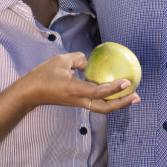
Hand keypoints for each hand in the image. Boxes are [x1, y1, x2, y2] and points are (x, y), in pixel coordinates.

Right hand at [18, 52, 140, 113]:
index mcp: (74, 89)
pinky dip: (107, 99)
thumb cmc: (43, 75)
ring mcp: (78, 103)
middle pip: (104, 108)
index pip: (98, 92)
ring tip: (131, 96)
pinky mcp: (76, 103)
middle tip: (137, 96)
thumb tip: (90, 61)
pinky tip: (114, 90)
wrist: (29, 93)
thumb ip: (78, 59)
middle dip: (122, 104)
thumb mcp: (61, 60)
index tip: (127, 82)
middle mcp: (78, 99)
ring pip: (101, 107)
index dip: (114, 88)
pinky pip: (95, 103)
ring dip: (117, 103)